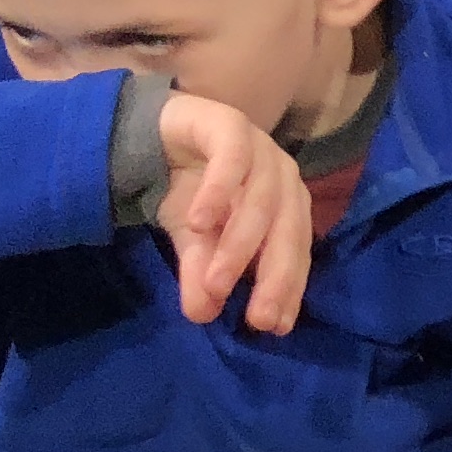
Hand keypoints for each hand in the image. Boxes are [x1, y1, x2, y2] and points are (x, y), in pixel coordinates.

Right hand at [155, 90, 313, 332]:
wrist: (157, 134)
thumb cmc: (191, 190)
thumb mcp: (194, 241)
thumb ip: (201, 272)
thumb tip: (201, 314)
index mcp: (286, 206)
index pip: (295, 252)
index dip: (288, 289)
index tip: (276, 327)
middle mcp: (282, 177)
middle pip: (288, 229)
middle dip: (275, 276)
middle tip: (257, 317)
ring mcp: (261, 148)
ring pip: (263, 199)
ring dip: (240, 243)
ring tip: (217, 280)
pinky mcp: (230, 124)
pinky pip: (232, 159)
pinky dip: (218, 191)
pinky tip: (199, 222)